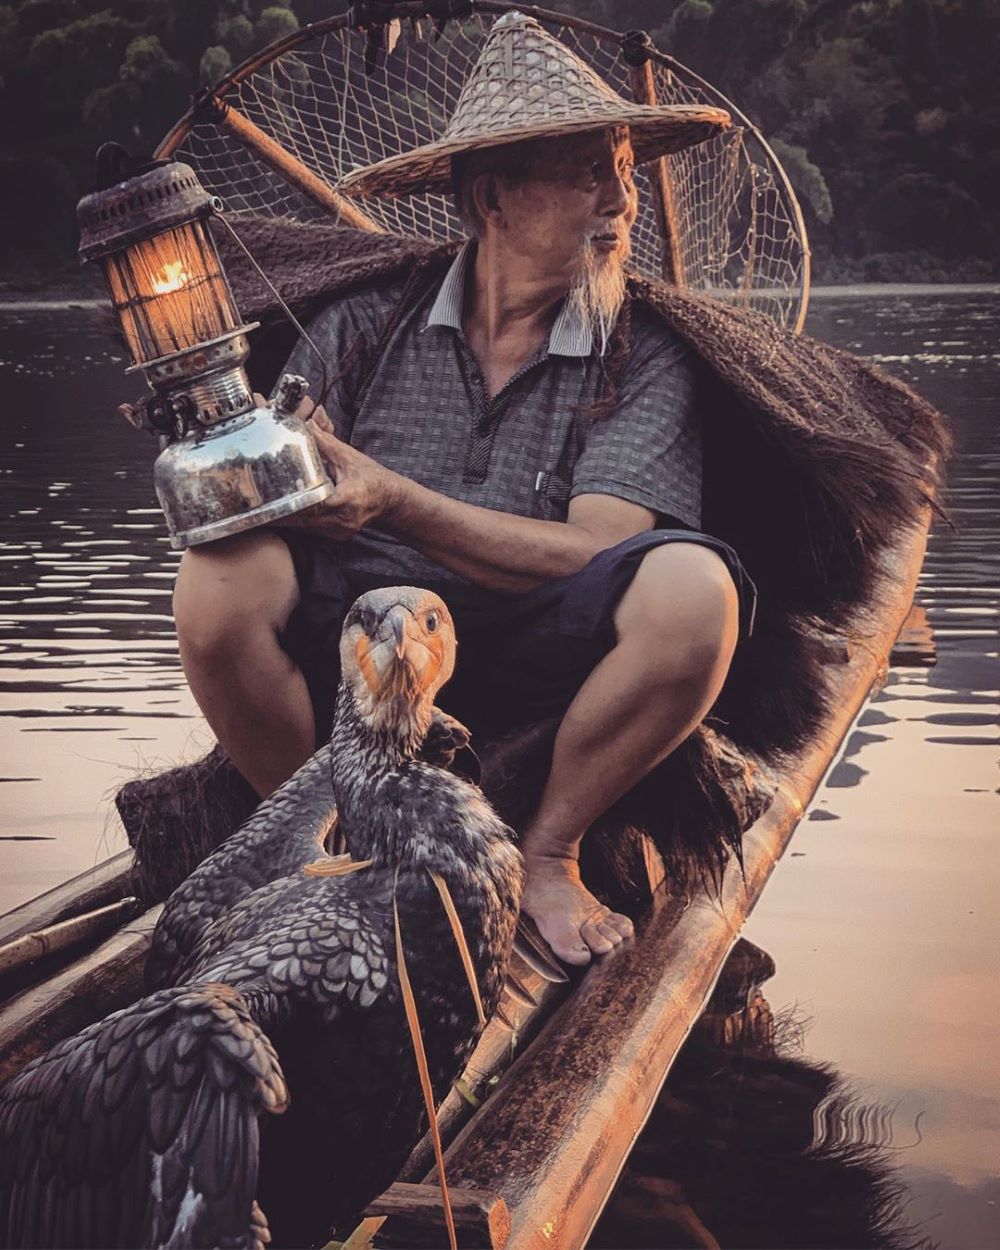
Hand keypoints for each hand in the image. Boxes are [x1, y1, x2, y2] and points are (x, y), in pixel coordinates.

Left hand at [255, 392, 400, 538]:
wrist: (389, 500)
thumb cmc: (371, 478)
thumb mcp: (349, 457)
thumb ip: (326, 442)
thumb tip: (307, 423)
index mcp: (345, 501)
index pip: (310, 506)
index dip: (287, 505)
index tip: (267, 502)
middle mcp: (340, 521)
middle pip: (301, 520)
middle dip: (277, 513)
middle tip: (252, 505)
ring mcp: (337, 532)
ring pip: (302, 528)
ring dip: (283, 518)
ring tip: (259, 510)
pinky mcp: (333, 535)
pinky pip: (308, 529)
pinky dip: (294, 521)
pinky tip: (278, 514)